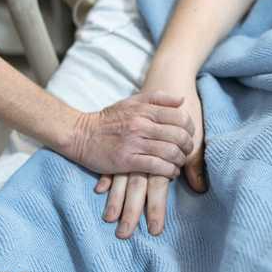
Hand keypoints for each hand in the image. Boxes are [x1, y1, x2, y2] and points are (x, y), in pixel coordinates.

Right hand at [95, 81, 205, 238]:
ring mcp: (134, 143)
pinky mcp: (127, 161)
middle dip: (188, 146)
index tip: (189, 135)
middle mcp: (141, 125)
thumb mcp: (131, 101)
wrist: (81, 134)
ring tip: (179, 163)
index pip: (179, 118)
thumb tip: (182, 100)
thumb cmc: (109, 119)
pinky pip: (156, 167)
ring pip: (170, 152)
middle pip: (178, 136)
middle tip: (187, 151)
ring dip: (180, 160)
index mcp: (144, 110)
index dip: (190, 128)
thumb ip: (157, 98)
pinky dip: (169, 171)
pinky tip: (170, 172)